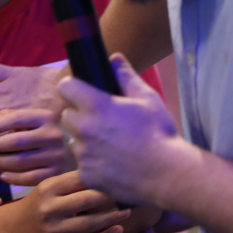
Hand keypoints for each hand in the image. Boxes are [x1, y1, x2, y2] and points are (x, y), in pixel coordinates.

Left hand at [0, 108, 68, 185]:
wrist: (87, 151)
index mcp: (48, 117)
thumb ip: (14, 117)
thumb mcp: (38, 119)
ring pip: (18, 161)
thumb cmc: (54, 132)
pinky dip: (11, 177)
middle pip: (15, 141)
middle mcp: (53, 136)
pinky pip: (27, 178)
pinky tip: (2, 174)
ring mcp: (56, 156)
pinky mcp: (56, 174)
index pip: (16, 119)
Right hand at [14, 171, 129, 232]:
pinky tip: (117, 230)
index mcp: (47, 188)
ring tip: (127, 211)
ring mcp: (56, 229)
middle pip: (91, 198)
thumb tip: (106, 171)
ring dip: (115, 216)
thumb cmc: (36, 206)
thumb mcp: (46, 189)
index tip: (120, 175)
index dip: (103, 176)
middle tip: (129, 193)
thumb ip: (70, 183)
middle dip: (113, 196)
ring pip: (94, 222)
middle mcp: (50, 208)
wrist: (12, 232)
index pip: (82, 178)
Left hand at [59, 55, 188, 205]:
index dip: (73, 88)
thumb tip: (114, 58)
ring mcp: (82, 153)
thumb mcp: (147, 99)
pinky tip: (112, 162)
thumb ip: (126, 77)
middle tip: (102, 121)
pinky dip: (92, 161)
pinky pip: (81, 162)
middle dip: (79, 115)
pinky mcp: (84, 173)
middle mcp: (83, 128)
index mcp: (96, 106)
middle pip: (66, 115)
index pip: (66, 87)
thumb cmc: (159, 133)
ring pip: (73, 140)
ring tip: (111, 144)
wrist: (166, 173)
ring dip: (85, 139)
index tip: (82, 92)